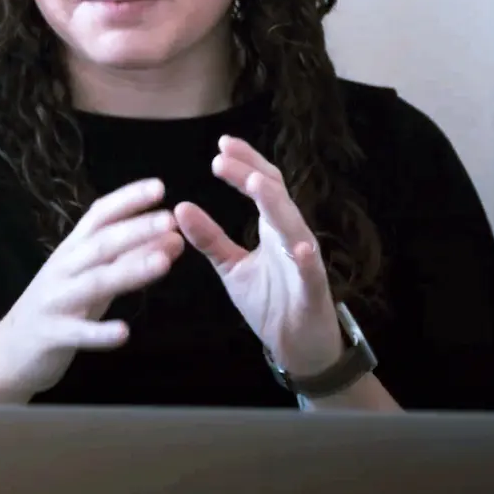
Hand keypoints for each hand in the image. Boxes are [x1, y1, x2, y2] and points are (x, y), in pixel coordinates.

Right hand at [0, 178, 184, 399]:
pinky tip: (124, 333)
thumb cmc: (59, 308)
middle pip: (99, 245)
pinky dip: (100, 332)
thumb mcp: (93, 279)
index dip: (126, 200)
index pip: (98, 217)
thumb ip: (129, 261)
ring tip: (163, 264)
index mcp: (71, 251)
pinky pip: (78, 333)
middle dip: (135, 231)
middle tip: (170, 221)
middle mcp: (61, 269)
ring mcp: (54, 301)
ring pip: (93, 283)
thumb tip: (174, 240)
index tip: (159, 187)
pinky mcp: (51, 334)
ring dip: (128, 272)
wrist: (9, 350)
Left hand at [173, 136, 345, 375]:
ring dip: (277, 205)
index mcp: (274, 230)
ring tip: (257, 183)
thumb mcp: (231, 267)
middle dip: (252, 173)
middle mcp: (293, 239)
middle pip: (276, 198)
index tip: (221, 145)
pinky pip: (312, 274)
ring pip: (295, 228)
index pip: (262, 187)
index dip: (245, 164)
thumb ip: (209, 239)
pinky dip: (307, 260)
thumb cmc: (271, 302)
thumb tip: (180, 207)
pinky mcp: (313, 292)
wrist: (299, 348)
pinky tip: (300, 248)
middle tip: (223, 155)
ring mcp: (306, 264)